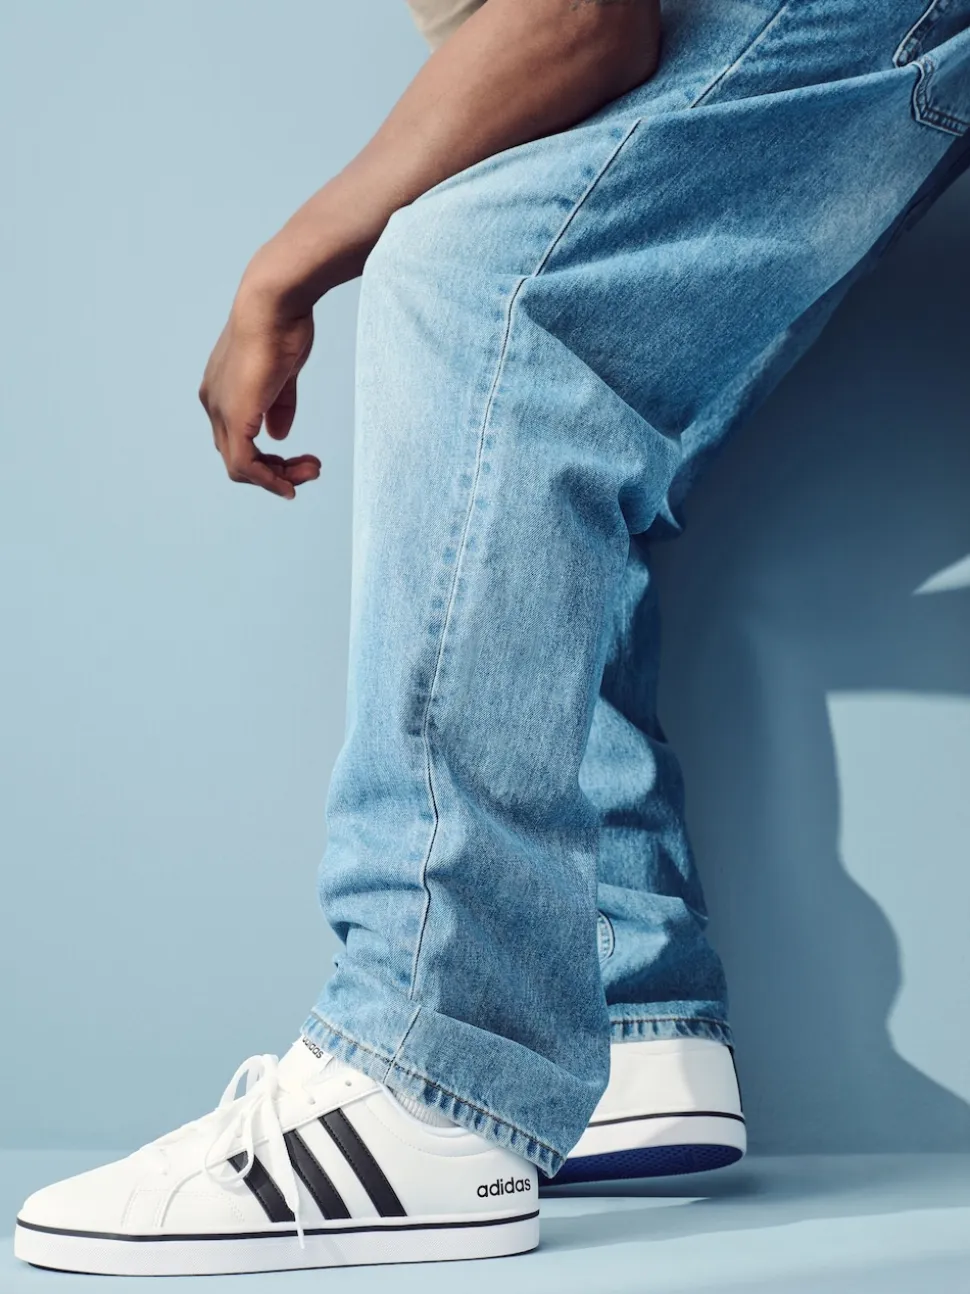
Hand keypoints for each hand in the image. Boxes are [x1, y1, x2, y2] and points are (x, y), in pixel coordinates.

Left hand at [199, 287, 321, 499]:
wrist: (275, 302)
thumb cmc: (282, 325)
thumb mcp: (283, 374)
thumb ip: (278, 406)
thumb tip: (278, 435)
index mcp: (222, 390)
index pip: (239, 439)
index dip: (269, 459)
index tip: (301, 462)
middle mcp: (214, 403)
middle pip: (238, 457)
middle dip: (276, 471)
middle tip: (310, 471)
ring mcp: (220, 410)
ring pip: (240, 466)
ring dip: (277, 477)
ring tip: (309, 472)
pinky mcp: (234, 417)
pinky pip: (245, 464)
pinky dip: (268, 479)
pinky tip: (289, 483)